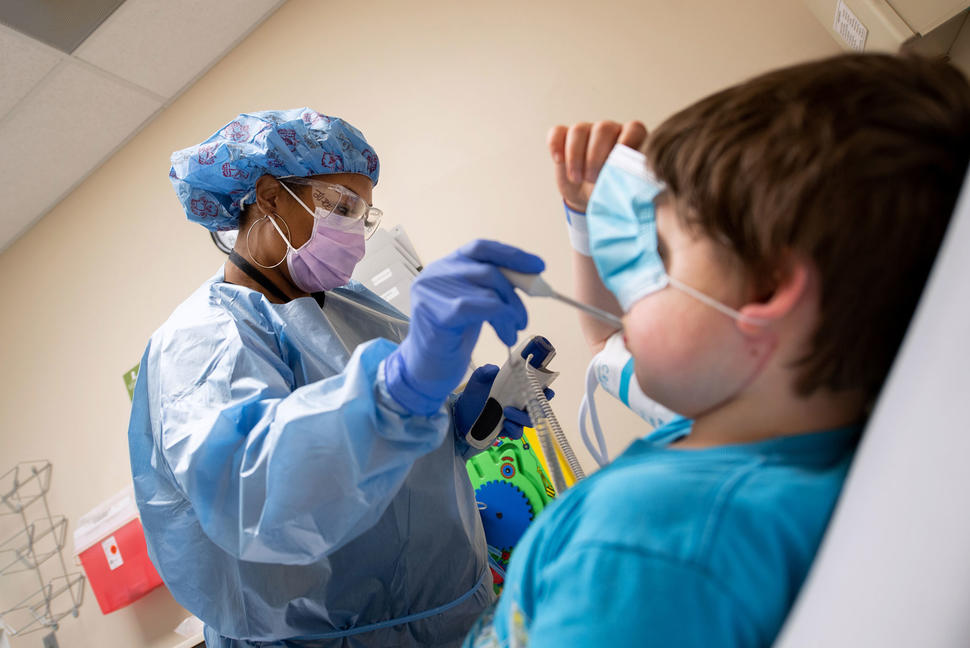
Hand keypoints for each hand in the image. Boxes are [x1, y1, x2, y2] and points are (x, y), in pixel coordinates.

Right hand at [385, 240, 544, 416]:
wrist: (426, 370)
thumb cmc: (453, 337)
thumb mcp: (476, 304)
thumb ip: (494, 287)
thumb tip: (533, 278)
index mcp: (446, 265)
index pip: (482, 248)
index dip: (512, 255)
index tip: (539, 266)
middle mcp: (435, 273)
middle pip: (489, 270)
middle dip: (515, 295)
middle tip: (523, 319)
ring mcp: (431, 291)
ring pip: (487, 290)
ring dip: (510, 313)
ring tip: (512, 332)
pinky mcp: (434, 312)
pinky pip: (477, 307)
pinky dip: (500, 320)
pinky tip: (505, 335)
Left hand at [454, 364, 555, 441]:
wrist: (460, 414)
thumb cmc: (474, 394)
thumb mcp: (478, 379)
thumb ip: (486, 372)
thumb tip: (494, 370)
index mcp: (516, 390)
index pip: (537, 390)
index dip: (546, 391)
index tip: (547, 390)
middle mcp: (519, 404)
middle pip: (539, 408)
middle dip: (539, 407)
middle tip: (529, 403)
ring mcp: (514, 418)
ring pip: (529, 421)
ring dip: (522, 417)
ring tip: (507, 412)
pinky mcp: (507, 431)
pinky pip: (517, 433)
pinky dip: (514, 429)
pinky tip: (505, 425)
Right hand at [547, 120, 647, 212]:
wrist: (591, 198)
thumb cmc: (613, 191)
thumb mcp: (624, 189)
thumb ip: (631, 181)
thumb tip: (632, 184)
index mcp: (631, 139)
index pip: (633, 129)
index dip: (628, 141)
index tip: (620, 159)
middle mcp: (610, 131)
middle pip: (603, 129)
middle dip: (596, 156)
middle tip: (593, 178)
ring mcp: (587, 132)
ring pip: (579, 130)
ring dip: (575, 155)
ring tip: (577, 178)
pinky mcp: (565, 138)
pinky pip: (557, 132)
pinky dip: (555, 145)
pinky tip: (559, 160)